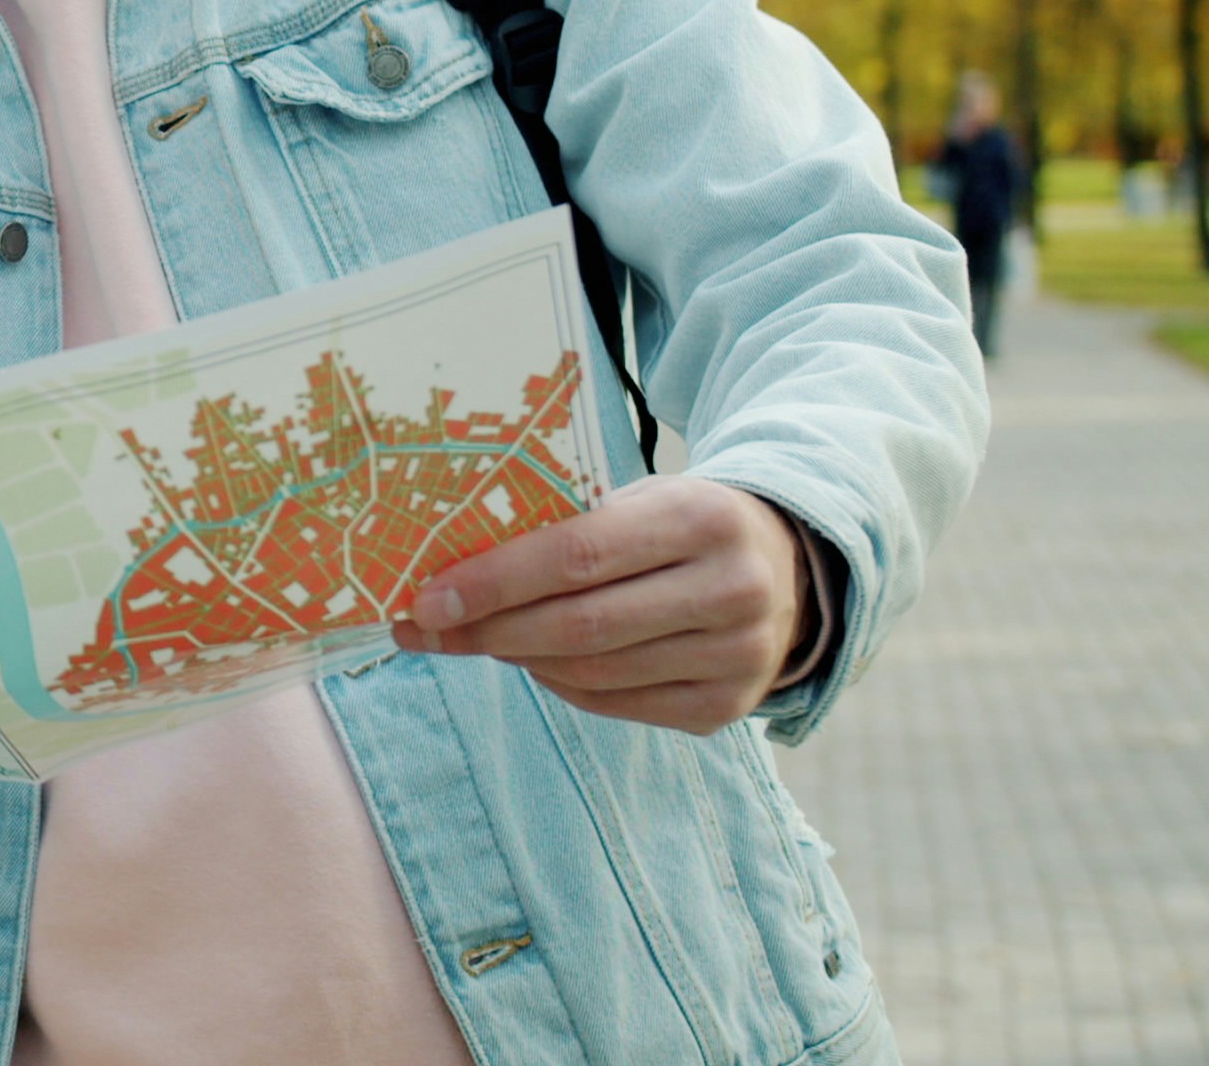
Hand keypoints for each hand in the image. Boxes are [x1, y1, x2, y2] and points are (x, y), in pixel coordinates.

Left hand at [393, 476, 809, 734]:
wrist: (786, 568)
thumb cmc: (680, 525)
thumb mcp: (639, 500)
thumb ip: (565, 527)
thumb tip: (451, 571)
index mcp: (700, 518)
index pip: (576, 556)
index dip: (492, 581)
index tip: (424, 598)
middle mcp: (730, 590)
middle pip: (580, 625)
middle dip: (487, 629)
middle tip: (422, 628)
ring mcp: (736, 658)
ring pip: (593, 672)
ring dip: (516, 657)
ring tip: (470, 637)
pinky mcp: (725, 707)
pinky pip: (616, 704)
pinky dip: (559, 684)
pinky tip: (530, 660)